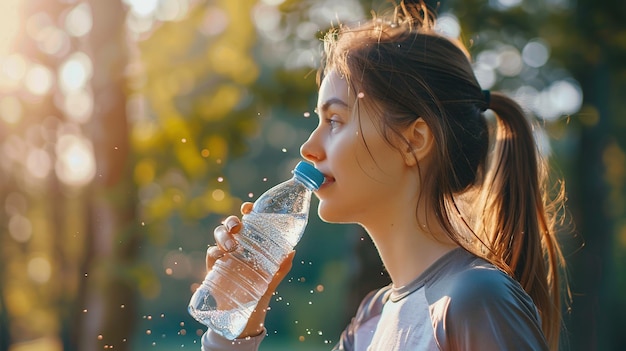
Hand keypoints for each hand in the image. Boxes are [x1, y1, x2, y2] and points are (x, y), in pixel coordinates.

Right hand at [206, 202, 295, 337]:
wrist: (245, 314)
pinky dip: (214, 252)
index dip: (246, 211)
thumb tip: (292, 251)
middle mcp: (237, 245)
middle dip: (231, 221)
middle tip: (237, 227)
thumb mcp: (272, 279)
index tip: (249, 208)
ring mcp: (224, 255)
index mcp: (251, 242)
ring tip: (232, 247)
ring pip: (218, 235)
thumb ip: (281, 267)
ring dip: (223, 236)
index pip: (247, 220)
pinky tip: (220, 256)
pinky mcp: (213, 268)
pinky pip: (210, 254)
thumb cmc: (260, 290)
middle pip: (230, 224)